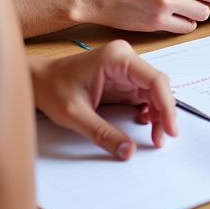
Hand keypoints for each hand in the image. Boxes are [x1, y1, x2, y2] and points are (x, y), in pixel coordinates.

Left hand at [30, 40, 177, 159]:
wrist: (38, 81)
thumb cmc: (52, 89)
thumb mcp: (76, 115)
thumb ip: (103, 134)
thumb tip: (128, 151)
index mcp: (117, 57)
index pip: (154, 80)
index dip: (167, 106)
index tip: (171, 129)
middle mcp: (125, 58)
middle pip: (157, 85)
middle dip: (164, 112)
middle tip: (163, 138)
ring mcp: (125, 67)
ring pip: (153, 91)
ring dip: (158, 112)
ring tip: (155, 136)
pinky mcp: (122, 78)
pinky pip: (143, 94)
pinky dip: (149, 110)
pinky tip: (144, 124)